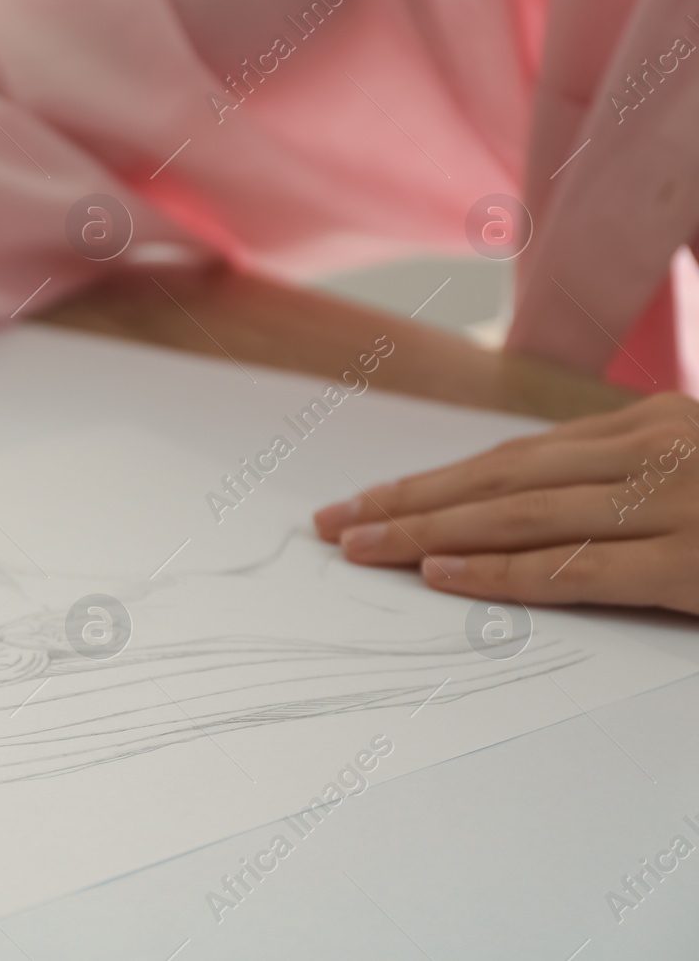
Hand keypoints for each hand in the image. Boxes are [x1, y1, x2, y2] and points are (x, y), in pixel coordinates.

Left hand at [312, 392, 698, 613]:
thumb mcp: (690, 470)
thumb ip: (618, 477)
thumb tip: (521, 502)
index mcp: (648, 424)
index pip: (515, 457)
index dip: (434, 482)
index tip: (370, 499)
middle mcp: (651, 452)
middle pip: (500, 478)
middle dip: (409, 501)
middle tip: (336, 521)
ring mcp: (672, 505)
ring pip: (520, 515)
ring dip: (430, 532)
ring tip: (364, 546)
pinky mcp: (689, 565)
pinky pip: (573, 568)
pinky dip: (499, 572)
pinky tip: (441, 575)